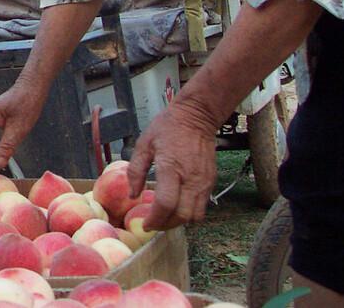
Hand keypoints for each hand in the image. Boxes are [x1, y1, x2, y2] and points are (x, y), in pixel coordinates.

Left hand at [126, 97, 217, 229]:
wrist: (197, 117)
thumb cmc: (167, 128)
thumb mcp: (144, 144)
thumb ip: (136, 170)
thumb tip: (132, 195)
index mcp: (171, 168)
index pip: (166, 204)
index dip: (155, 219)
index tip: (145, 224)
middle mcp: (191, 179)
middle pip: (182, 216)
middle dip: (166, 225)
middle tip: (153, 224)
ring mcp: (204, 182)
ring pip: (195, 216)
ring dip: (179, 221)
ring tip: (164, 218)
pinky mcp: (211, 182)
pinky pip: (202, 206)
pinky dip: (189, 213)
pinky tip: (176, 206)